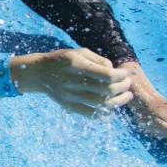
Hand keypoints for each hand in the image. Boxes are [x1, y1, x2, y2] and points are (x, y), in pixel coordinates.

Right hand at [14, 48, 132, 114]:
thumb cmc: (62, 60)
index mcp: (75, 65)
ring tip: (126, 96)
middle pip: (106, 90)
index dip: (121, 76)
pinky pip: (90, 114)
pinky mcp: (68, 105)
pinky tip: (111, 106)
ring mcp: (69, 96)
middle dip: (123, 88)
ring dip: (118, 101)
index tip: (127, 74)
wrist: (38, 73)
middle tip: (128, 84)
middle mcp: (72, 81)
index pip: (106, 75)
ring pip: (101, 104)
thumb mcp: (79, 52)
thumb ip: (99, 60)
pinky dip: (104, 112)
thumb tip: (116, 72)